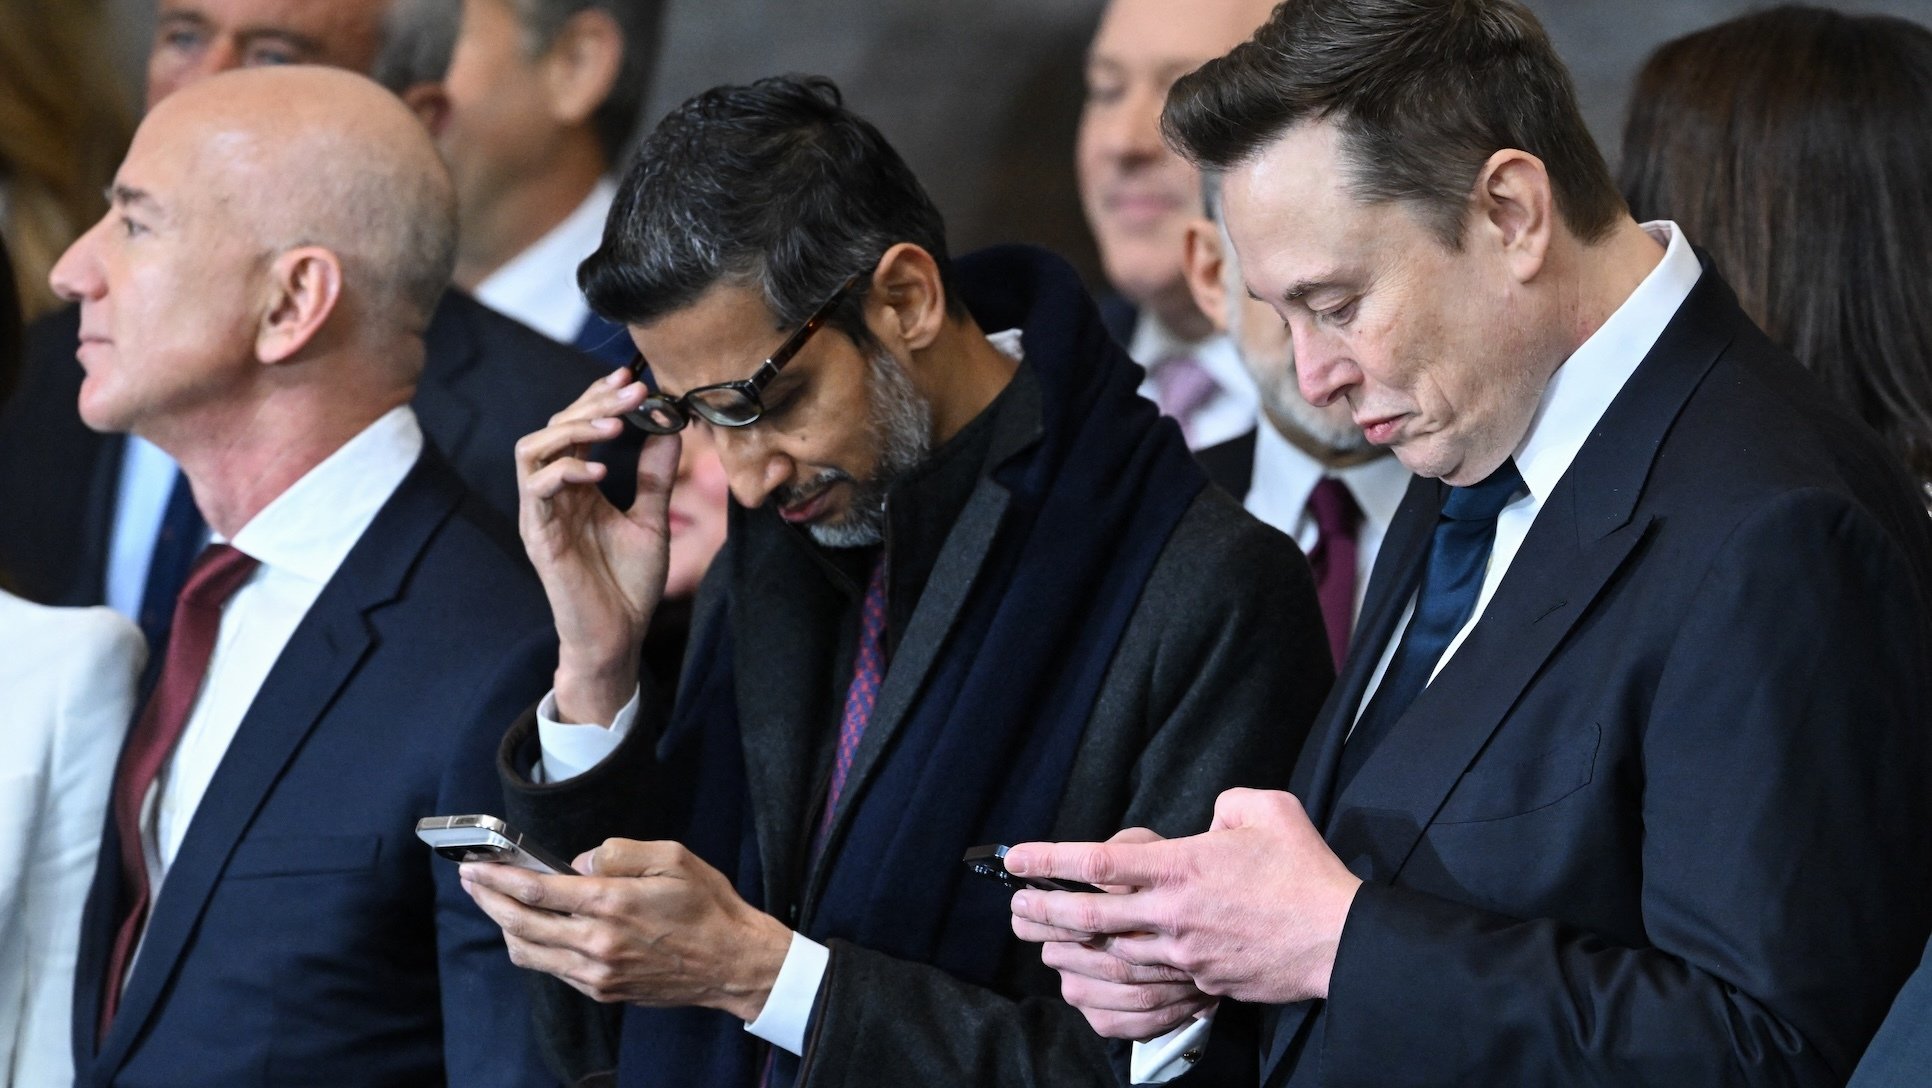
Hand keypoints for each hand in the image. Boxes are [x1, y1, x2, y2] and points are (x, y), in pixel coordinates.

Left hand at [460, 838, 792, 1021]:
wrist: (731, 963)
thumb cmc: (707, 907)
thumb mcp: (673, 857)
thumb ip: (620, 852)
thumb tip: (581, 861)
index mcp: (612, 904)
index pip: (537, 890)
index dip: (499, 877)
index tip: (477, 866)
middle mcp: (597, 943)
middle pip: (520, 923)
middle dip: (488, 899)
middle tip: (472, 880)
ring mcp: (596, 973)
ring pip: (528, 951)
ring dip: (504, 926)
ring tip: (495, 903)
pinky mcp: (602, 990)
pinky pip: (552, 968)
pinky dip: (532, 947)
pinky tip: (532, 929)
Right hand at [514, 369, 678, 722]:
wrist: (618, 636)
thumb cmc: (629, 584)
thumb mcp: (652, 519)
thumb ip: (656, 476)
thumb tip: (671, 428)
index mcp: (578, 485)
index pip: (578, 426)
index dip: (599, 397)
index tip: (633, 379)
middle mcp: (554, 493)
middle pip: (555, 427)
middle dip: (593, 403)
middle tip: (633, 392)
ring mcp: (541, 513)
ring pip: (533, 448)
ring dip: (573, 429)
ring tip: (615, 425)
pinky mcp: (538, 536)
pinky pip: (536, 489)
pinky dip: (565, 471)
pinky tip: (598, 471)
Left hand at [1006, 789, 1362, 1004]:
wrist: (1340, 939)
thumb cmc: (1305, 871)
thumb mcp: (1268, 809)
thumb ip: (1227, 804)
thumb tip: (1209, 819)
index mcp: (1182, 866)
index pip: (1098, 861)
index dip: (1050, 859)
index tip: (1016, 858)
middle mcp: (1174, 912)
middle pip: (1091, 916)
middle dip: (1045, 911)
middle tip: (1015, 908)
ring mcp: (1185, 952)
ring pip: (1114, 953)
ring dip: (1075, 947)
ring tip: (1046, 940)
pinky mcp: (1202, 980)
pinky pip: (1151, 977)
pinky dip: (1121, 972)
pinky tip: (1105, 967)